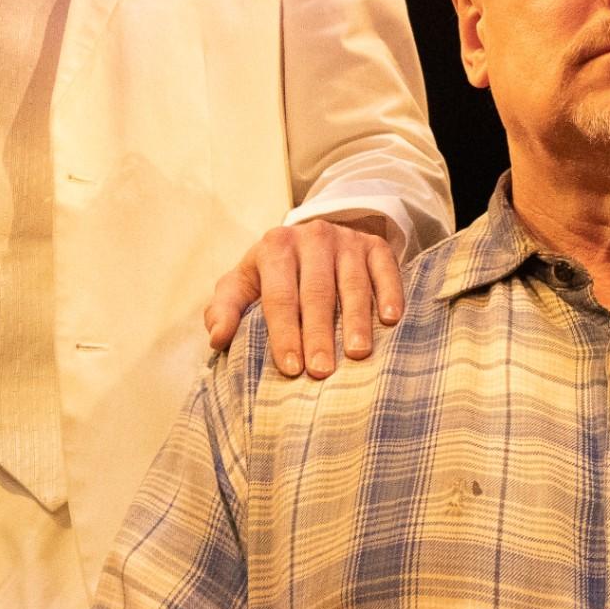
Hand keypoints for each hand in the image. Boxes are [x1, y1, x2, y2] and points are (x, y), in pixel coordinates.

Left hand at [204, 215, 404, 379]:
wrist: (314, 239)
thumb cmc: (274, 274)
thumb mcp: (244, 284)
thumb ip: (226, 309)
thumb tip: (218, 338)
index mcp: (275, 246)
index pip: (279, 296)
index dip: (284, 333)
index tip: (291, 368)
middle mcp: (312, 237)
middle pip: (316, 292)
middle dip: (318, 334)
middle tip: (321, 371)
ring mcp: (347, 240)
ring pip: (353, 284)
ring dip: (356, 321)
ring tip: (357, 354)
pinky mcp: (375, 245)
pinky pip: (386, 269)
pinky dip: (390, 294)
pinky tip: (391, 320)